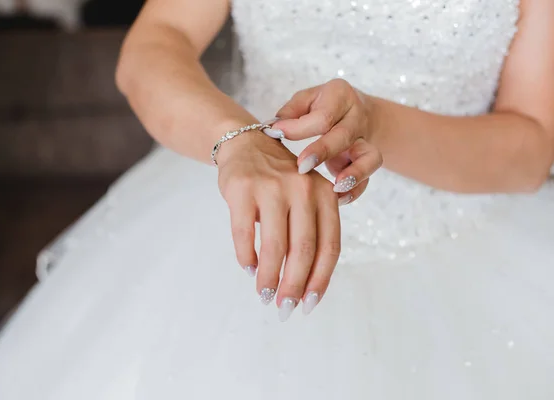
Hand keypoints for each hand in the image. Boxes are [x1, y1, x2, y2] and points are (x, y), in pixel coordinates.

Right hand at [217, 131, 340, 319]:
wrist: (247, 144)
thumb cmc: (281, 183)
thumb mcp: (307, 198)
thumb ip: (312, 233)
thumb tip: (305, 286)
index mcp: (326, 194)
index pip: (330, 246)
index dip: (320, 280)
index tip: (308, 304)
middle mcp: (303, 189)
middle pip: (303, 250)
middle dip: (294, 286)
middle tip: (284, 308)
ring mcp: (272, 187)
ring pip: (274, 246)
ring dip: (268, 278)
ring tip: (264, 295)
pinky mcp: (243, 189)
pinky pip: (244, 233)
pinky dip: (246, 257)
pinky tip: (248, 269)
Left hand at [266, 79, 382, 204]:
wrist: (356, 110)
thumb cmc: (321, 106)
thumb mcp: (305, 100)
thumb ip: (290, 112)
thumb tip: (273, 129)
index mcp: (340, 96)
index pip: (323, 115)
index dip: (298, 127)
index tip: (276, 134)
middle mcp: (357, 118)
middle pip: (344, 136)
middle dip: (323, 152)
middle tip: (301, 166)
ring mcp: (365, 141)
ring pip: (370, 158)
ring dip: (354, 174)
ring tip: (335, 188)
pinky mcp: (367, 161)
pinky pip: (368, 178)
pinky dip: (355, 190)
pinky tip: (337, 199)